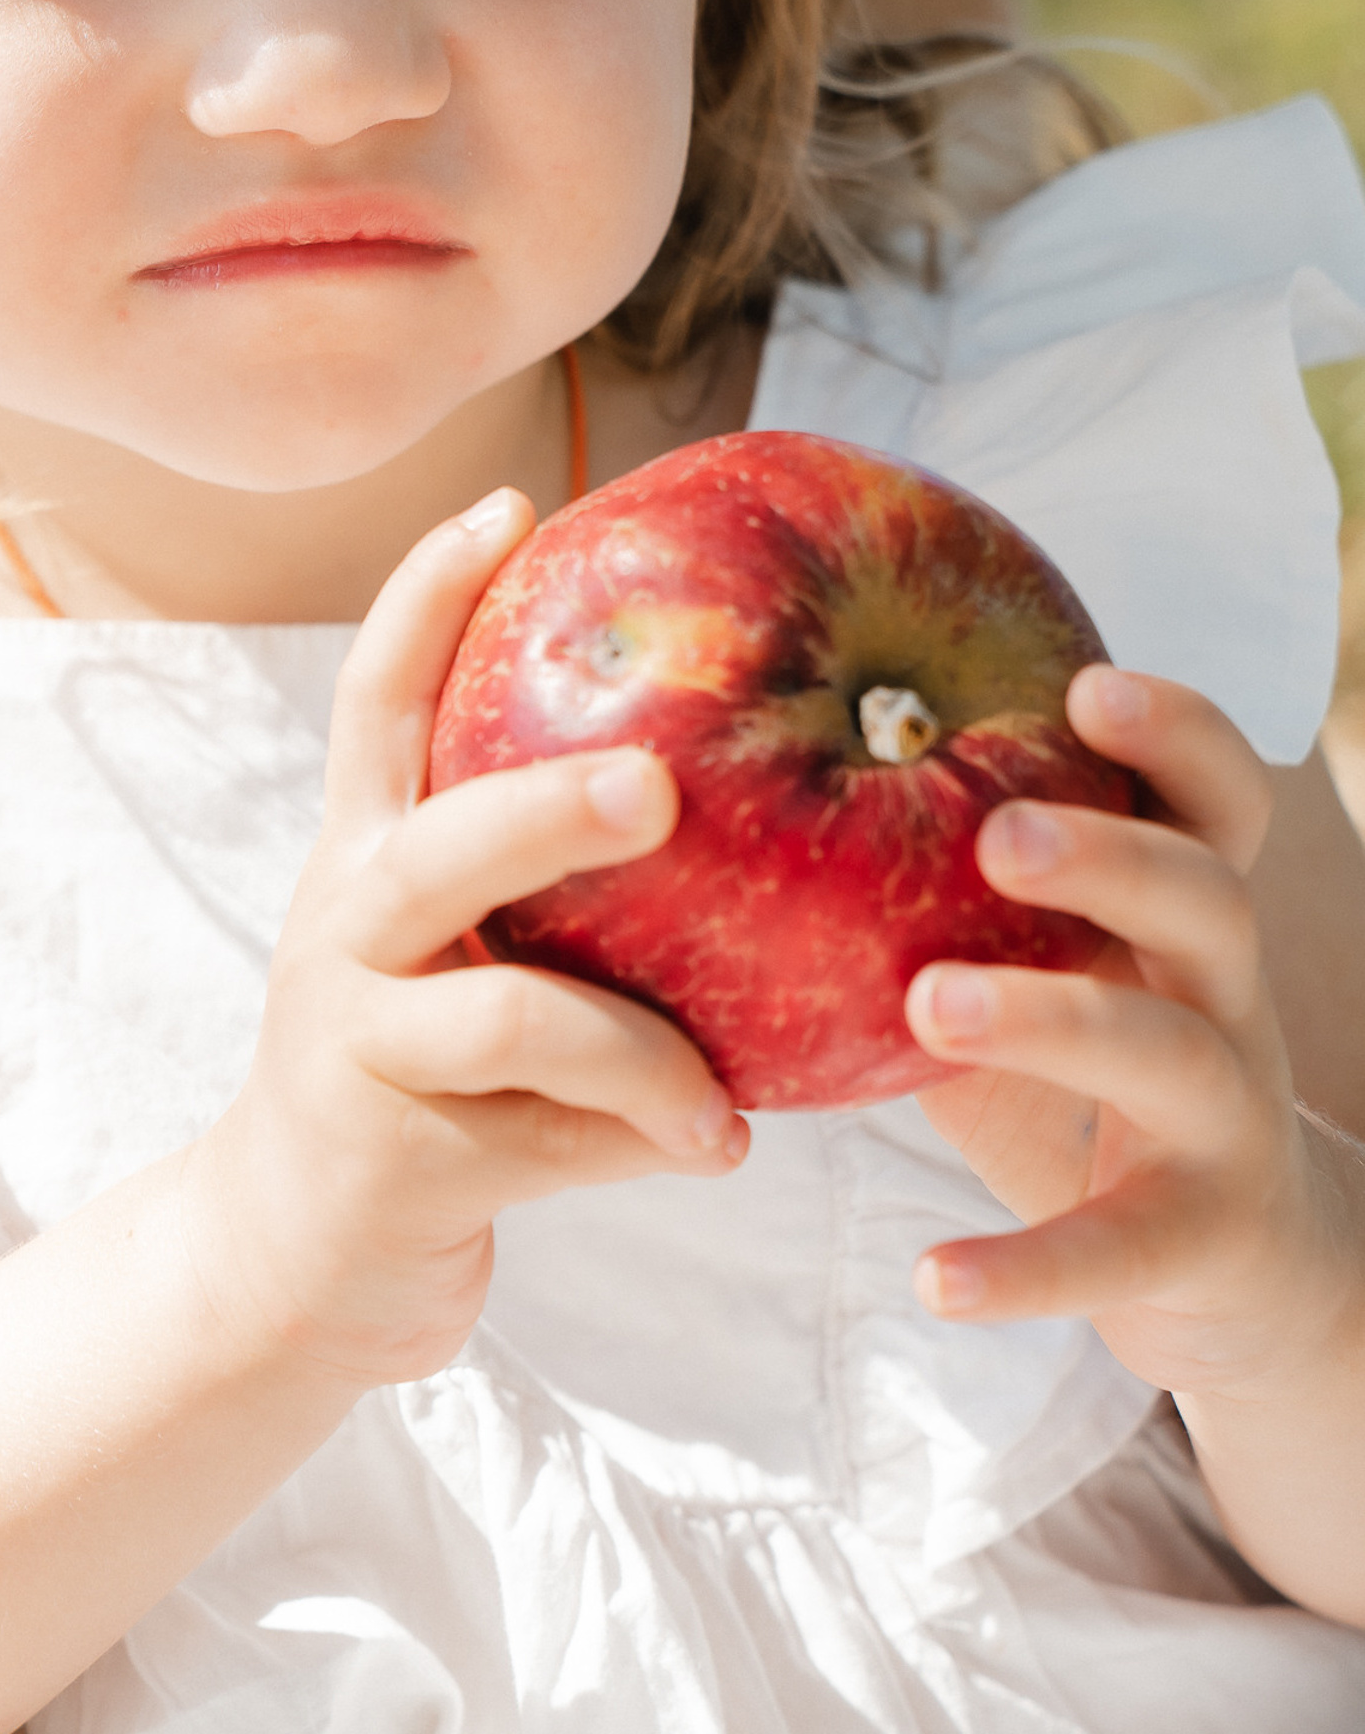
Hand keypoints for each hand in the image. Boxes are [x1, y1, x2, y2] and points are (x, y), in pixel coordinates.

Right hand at [184, 487, 748, 1390]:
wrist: (287, 1260)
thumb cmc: (412, 1083)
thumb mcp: (451, 963)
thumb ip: (547, 896)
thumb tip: (742, 801)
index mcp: (359, 858)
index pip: (373, 700)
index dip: (427, 595)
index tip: (508, 503)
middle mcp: (343, 930)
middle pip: (435, 843)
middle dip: (549, 806)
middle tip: (661, 787)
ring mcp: (355, 1046)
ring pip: (505, 1015)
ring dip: (641, 1050)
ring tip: (723, 1099)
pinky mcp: (392, 1161)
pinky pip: (550, 1141)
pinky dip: (647, 1141)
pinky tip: (718, 1150)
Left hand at [909, 666, 1364, 1401]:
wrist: (1236, 1269)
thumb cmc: (1078, 1079)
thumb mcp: (1017, 970)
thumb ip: (918, 900)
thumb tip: (727, 798)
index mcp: (1173, 916)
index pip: (1211, 803)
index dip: (1175, 735)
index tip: (1088, 684)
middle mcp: (1222, 998)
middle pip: (1206, 898)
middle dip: (1105, 857)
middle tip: (992, 835)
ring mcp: (1228, 1120)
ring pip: (1169, 1050)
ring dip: (1052, 1018)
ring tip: (930, 1006)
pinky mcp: (1205, 1241)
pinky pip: (1121, 1247)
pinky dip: (1029, 1267)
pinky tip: (935, 1280)